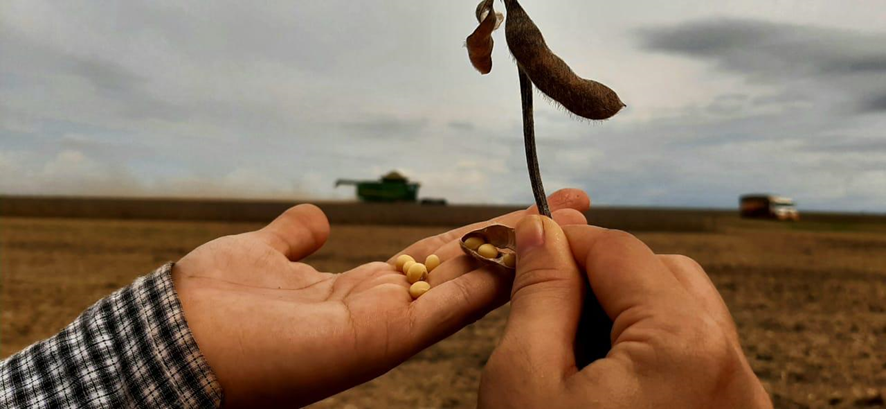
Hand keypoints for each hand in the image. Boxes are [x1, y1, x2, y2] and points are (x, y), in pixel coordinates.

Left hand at [172, 189, 589, 407]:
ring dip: (519, 253)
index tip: (522, 207)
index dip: (479, 232)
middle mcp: (385, 309)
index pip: (436, 259)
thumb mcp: (263, 252)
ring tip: (567, 220)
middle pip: (466, 268)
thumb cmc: (213, 301)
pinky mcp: (385, 338)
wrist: (179, 338)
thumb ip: (294, 236)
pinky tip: (531, 251)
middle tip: (569, 206)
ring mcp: (389, 327)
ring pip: (470, 285)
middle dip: (517, 238)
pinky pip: (450, 305)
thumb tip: (314, 220)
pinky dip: (491, 278)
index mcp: (361, 291)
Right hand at [478, 217, 771, 407]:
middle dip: (602, 275)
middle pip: (666, 275)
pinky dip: (651, 351)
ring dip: (626, 312)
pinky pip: (696, 362)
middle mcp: (732, 371)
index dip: (566, 237)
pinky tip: (603, 378)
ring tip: (570, 344)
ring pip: (685, 317)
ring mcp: (740, 402)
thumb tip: (542, 230)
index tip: (524, 241)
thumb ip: (539, 294)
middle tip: (546, 297)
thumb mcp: (524, 378)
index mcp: (685, 348)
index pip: (621, 250)